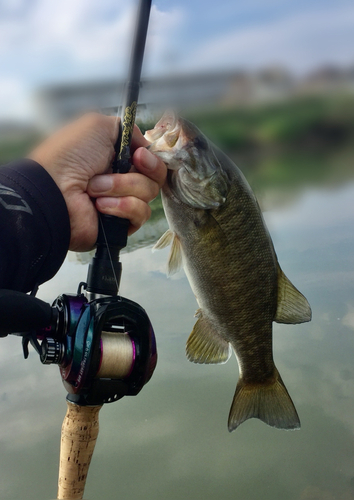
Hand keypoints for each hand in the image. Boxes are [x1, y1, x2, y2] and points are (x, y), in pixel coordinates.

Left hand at [28, 113, 165, 250]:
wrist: (54, 190)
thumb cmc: (69, 156)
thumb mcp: (97, 126)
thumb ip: (127, 128)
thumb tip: (144, 146)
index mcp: (117, 158)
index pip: (151, 160)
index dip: (151, 157)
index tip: (139, 155)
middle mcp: (122, 179)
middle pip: (156, 177)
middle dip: (143, 170)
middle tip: (121, 167)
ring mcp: (123, 203)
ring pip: (149, 194)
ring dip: (122, 187)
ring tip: (94, 188)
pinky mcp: (122, 224)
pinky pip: (140, 213)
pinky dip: (122, 206)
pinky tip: (100, 206)